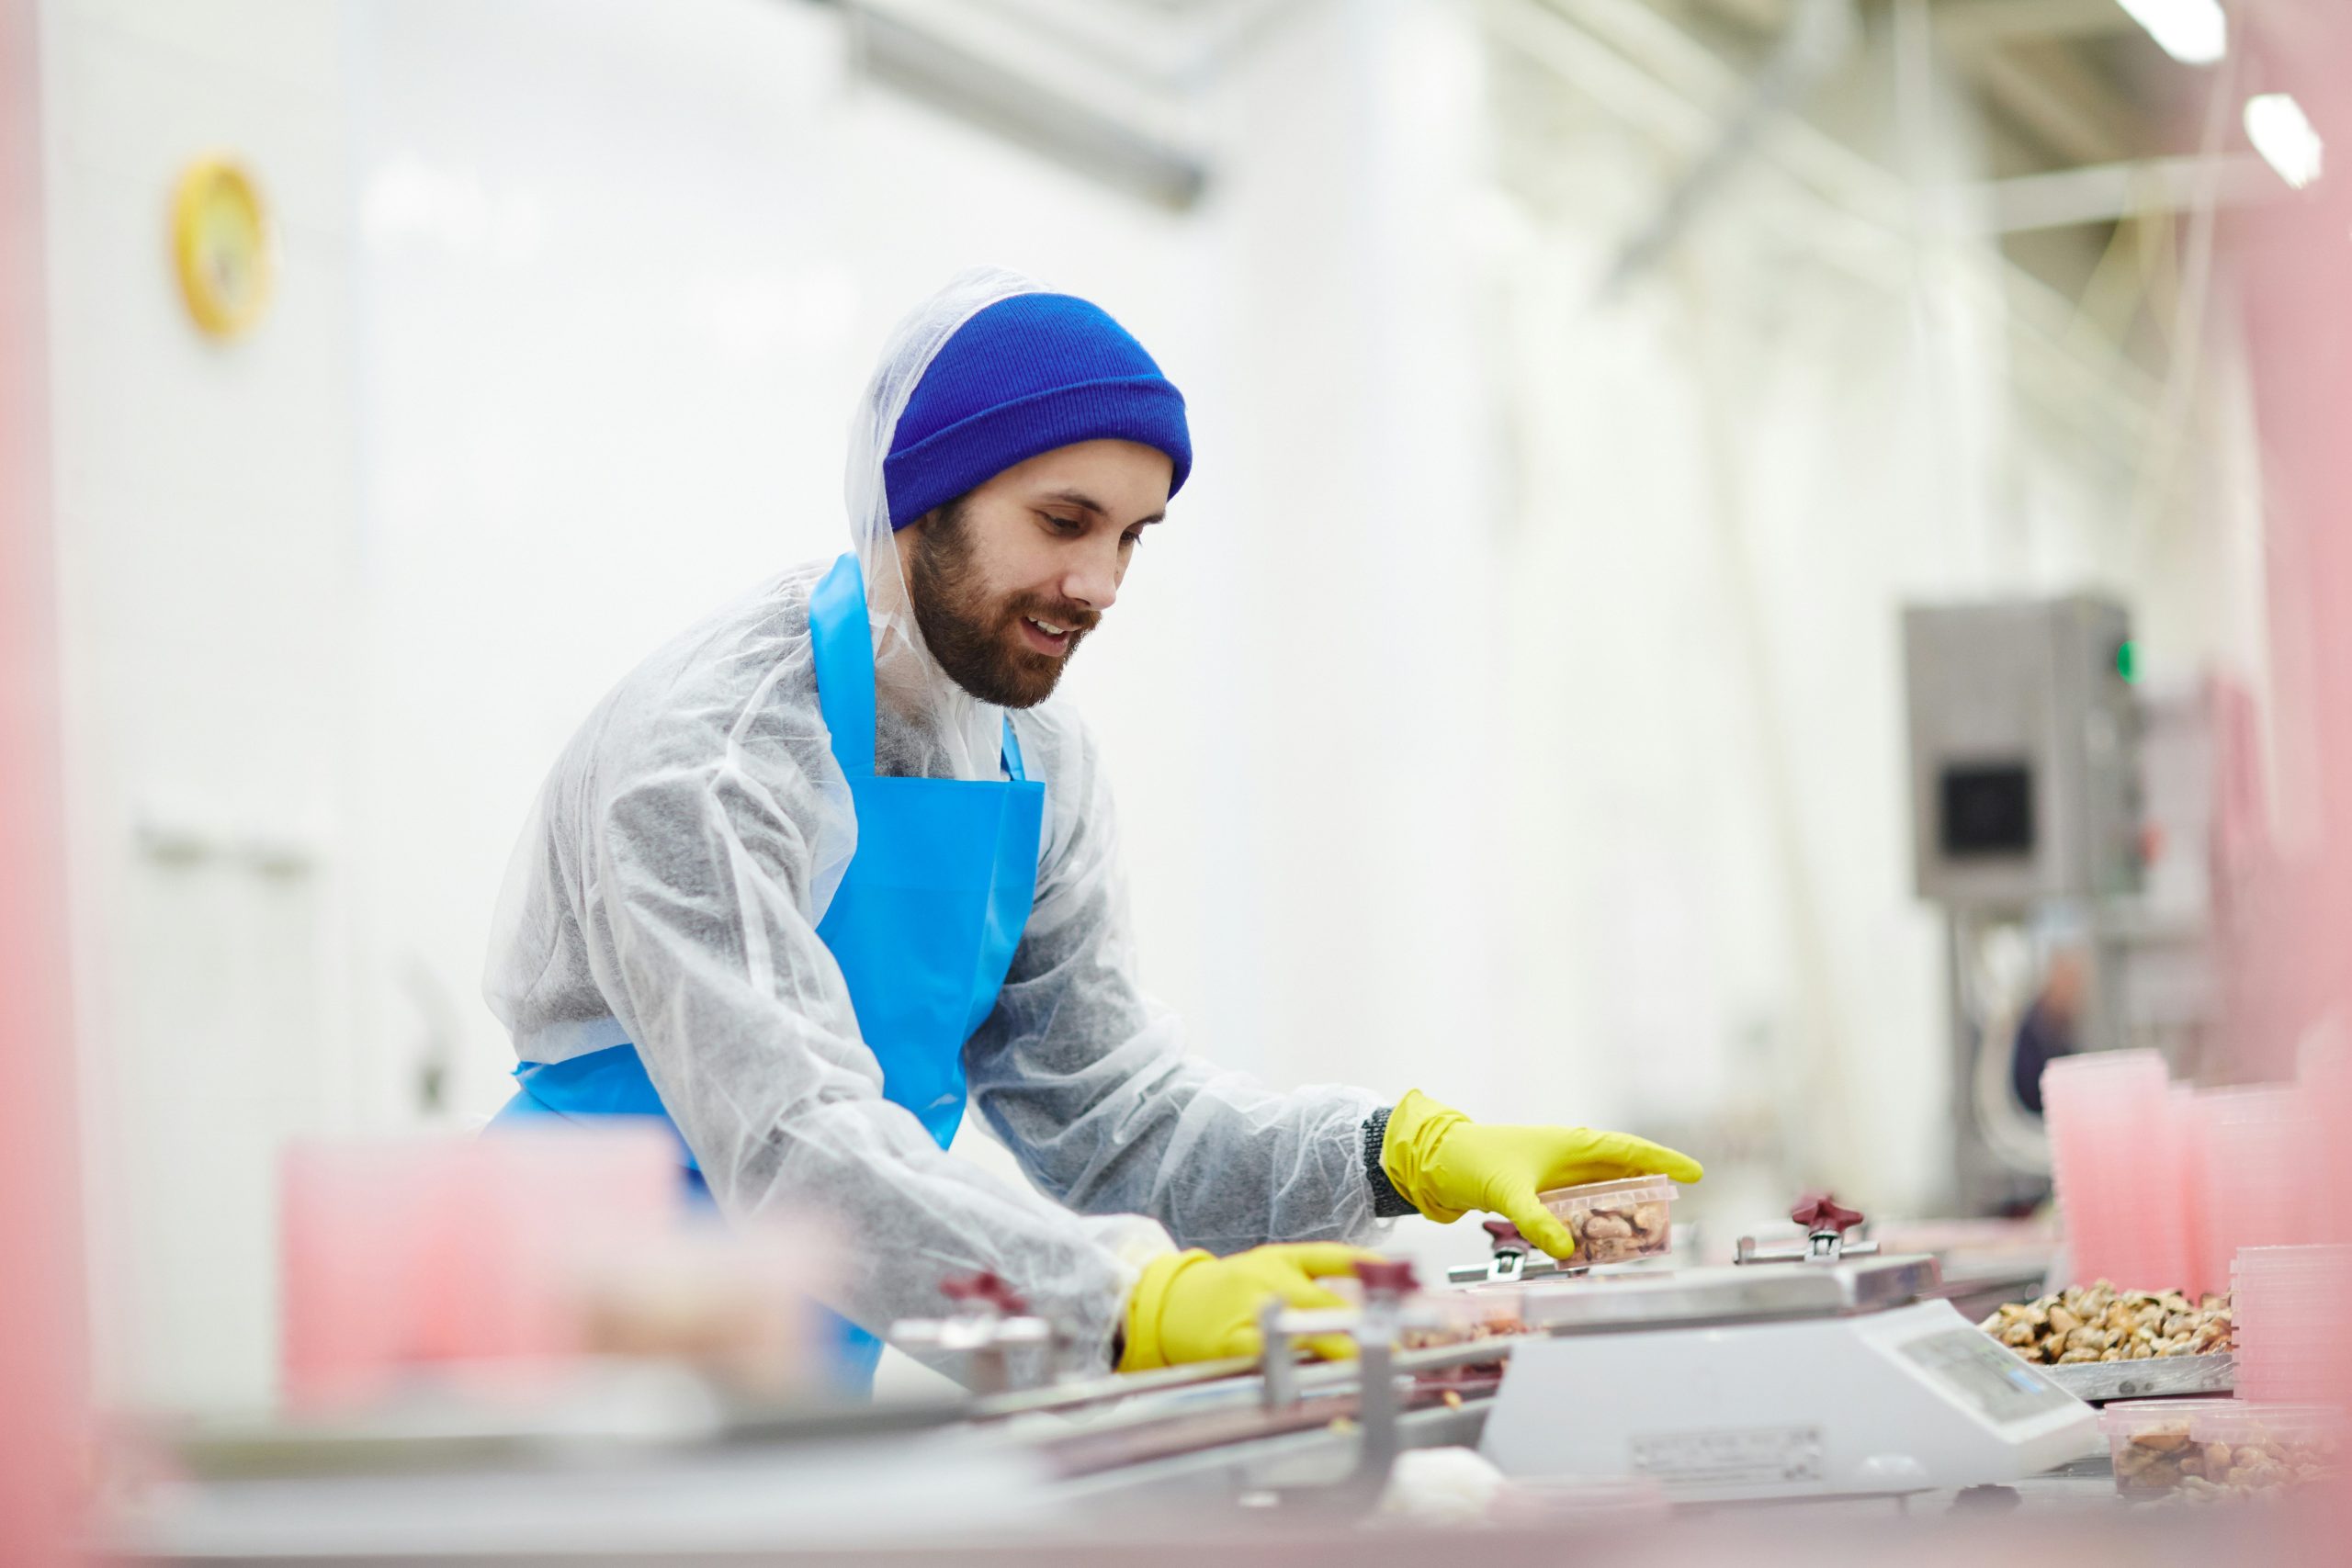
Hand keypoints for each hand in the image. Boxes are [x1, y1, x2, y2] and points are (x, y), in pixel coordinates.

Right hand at [1119, 1242, 1383, 1370]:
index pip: (1335, 1257)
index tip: (1406, 1280)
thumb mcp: (1265, 1267)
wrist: (1168, 1304)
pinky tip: (1327, 1389)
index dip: (1373, 1268)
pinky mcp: (1237, 1343)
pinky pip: (1280, 1362)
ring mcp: (1254, 1311)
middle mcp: (1270, 1280)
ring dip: (1346, 1357)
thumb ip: (1310, 1279)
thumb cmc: (1224, 1290)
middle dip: (1369, 1332)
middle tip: (1400, 1352)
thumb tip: (1365, 1295)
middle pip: (1331, 1307)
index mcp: (1281, 1258)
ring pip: (1310, 1337)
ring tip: (1375, 1372)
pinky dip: (1305, 1376)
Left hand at [1380, 1089, 1701, 1261]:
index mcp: (1571, 1144)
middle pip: (1624, 1173)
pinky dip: (1597, 1222)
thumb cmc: (1474, 1161)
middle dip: (1650, 1192)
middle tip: (1673, 1216)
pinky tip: (1602, 1243)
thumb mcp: (1507, 1191)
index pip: (1629, 1150)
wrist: (1440, 1161)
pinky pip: (1583, 1207)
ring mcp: (1560, 1175)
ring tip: (1647, 1233)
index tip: (1694, 1173)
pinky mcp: (1546, 1192)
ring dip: (1624, 1210)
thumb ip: (1537, 1220)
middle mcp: (1571, 1156)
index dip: (1662, 1161)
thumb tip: (1564, 1250)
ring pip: (1605, 1192)